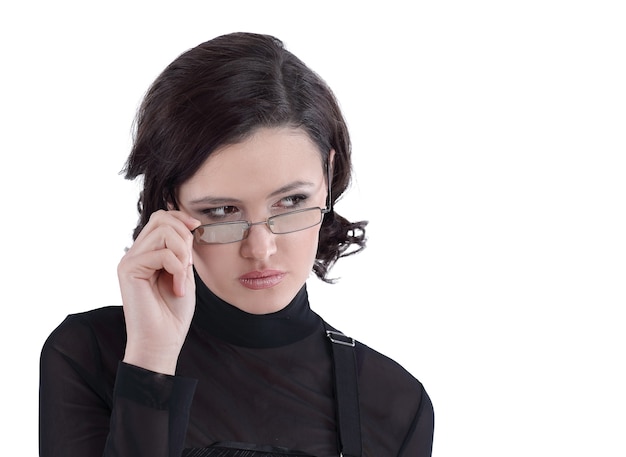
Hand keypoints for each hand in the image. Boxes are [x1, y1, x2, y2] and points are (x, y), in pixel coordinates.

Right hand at [117, 210, 200, 374]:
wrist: (162, 342)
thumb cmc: (173, 313)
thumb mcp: (183, 273)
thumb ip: (182, 250)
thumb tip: (188, 224)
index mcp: (147, 253)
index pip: (161, 217)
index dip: (181, 218)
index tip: (197, 229)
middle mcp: (134, 253)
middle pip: (162, 219)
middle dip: (184, 238)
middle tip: (188, 266)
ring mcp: (129, 260)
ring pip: (163, 232)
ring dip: (182, 255)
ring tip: (182, 278)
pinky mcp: (128, 270)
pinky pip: (162, 253)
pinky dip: (178, 270)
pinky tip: (177, 289)